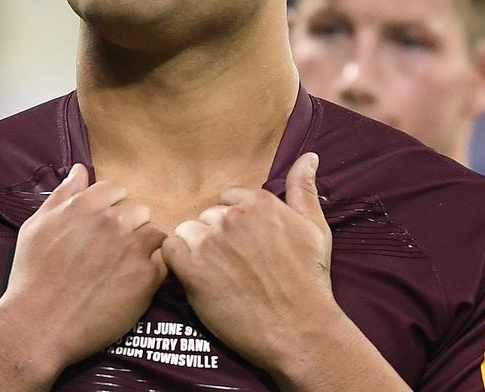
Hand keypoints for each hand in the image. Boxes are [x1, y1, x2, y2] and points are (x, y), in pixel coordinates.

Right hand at [0, 164, 167, 368]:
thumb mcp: (36, 226)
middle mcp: (112, 221)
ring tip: (123, 267)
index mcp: (86, 205)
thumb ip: (63, 195)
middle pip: (138, 209)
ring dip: (143, 246)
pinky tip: (132, 281)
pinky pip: (163, 261)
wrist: (39, 324)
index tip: (101, 229)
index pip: (116, 190)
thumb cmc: (32, 276)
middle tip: (112, 250)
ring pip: (154, 233)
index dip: (110, 208)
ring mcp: (132, 248)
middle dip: (129, 225)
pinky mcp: (146, 277)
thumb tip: (80, 170)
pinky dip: (152, 269)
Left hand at [162, 153, 338, 372]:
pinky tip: (196, 278)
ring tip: (216, 275)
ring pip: (187, 232)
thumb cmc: (309, 280)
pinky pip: (169, 250)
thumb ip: (303, 190)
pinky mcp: (192, 269)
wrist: (299, 329)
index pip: (227, 199)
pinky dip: (177, 263)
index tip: (243, 247)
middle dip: (215, 237)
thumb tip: (308, 156)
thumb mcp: (315, 228)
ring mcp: (210, 242)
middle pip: (206, 217)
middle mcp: (232, 216)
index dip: (232, 224)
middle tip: (233, 266)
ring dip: (195, 250)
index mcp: (259, 202)